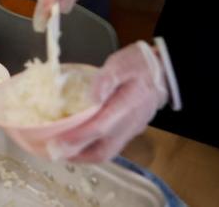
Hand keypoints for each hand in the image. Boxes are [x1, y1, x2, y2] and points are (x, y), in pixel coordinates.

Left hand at [47, 42, 167, 162]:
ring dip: (83, 155)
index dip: (77, 136)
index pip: (100, 127)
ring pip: (106, 152)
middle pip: (103, 150)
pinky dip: (91, 149)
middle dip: (76, 154)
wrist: (164, 72)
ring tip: (61, 150)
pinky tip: (77, 142)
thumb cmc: (140, 64)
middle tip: (53, 150)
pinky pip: (110, 147)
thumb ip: (106, 78)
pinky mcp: (129, 131)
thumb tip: (92, 97)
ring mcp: (131, 130)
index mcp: (127, 107)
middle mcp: (129, 124)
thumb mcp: (121, 63)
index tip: (57, 140)